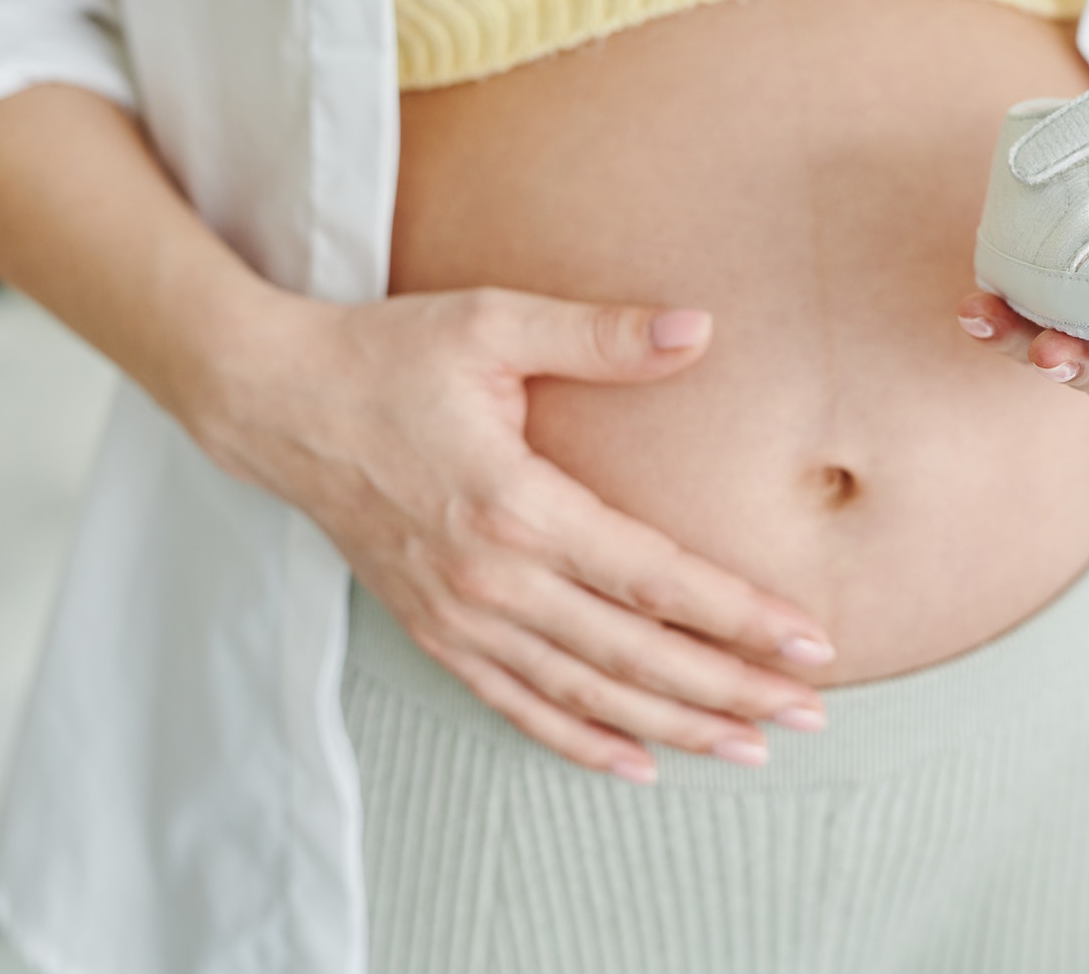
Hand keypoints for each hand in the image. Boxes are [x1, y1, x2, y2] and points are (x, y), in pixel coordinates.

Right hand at [193, 286, 835, 783]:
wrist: (277, 403)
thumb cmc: (389, 356)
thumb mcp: (493, 325)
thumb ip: (598, 335)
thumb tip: (699, 330)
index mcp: (515, 505)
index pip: (653, 577)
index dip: (738, 616)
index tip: (810, 642)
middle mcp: (490, 579)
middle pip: (634, 654)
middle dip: (730, 688)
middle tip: (811, 710)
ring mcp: (458, 617)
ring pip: (584, 694)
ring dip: (672, 726)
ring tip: (751, 748)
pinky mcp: (433, 632)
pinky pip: (517, 704)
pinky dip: (579, 740)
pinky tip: (637, 763)